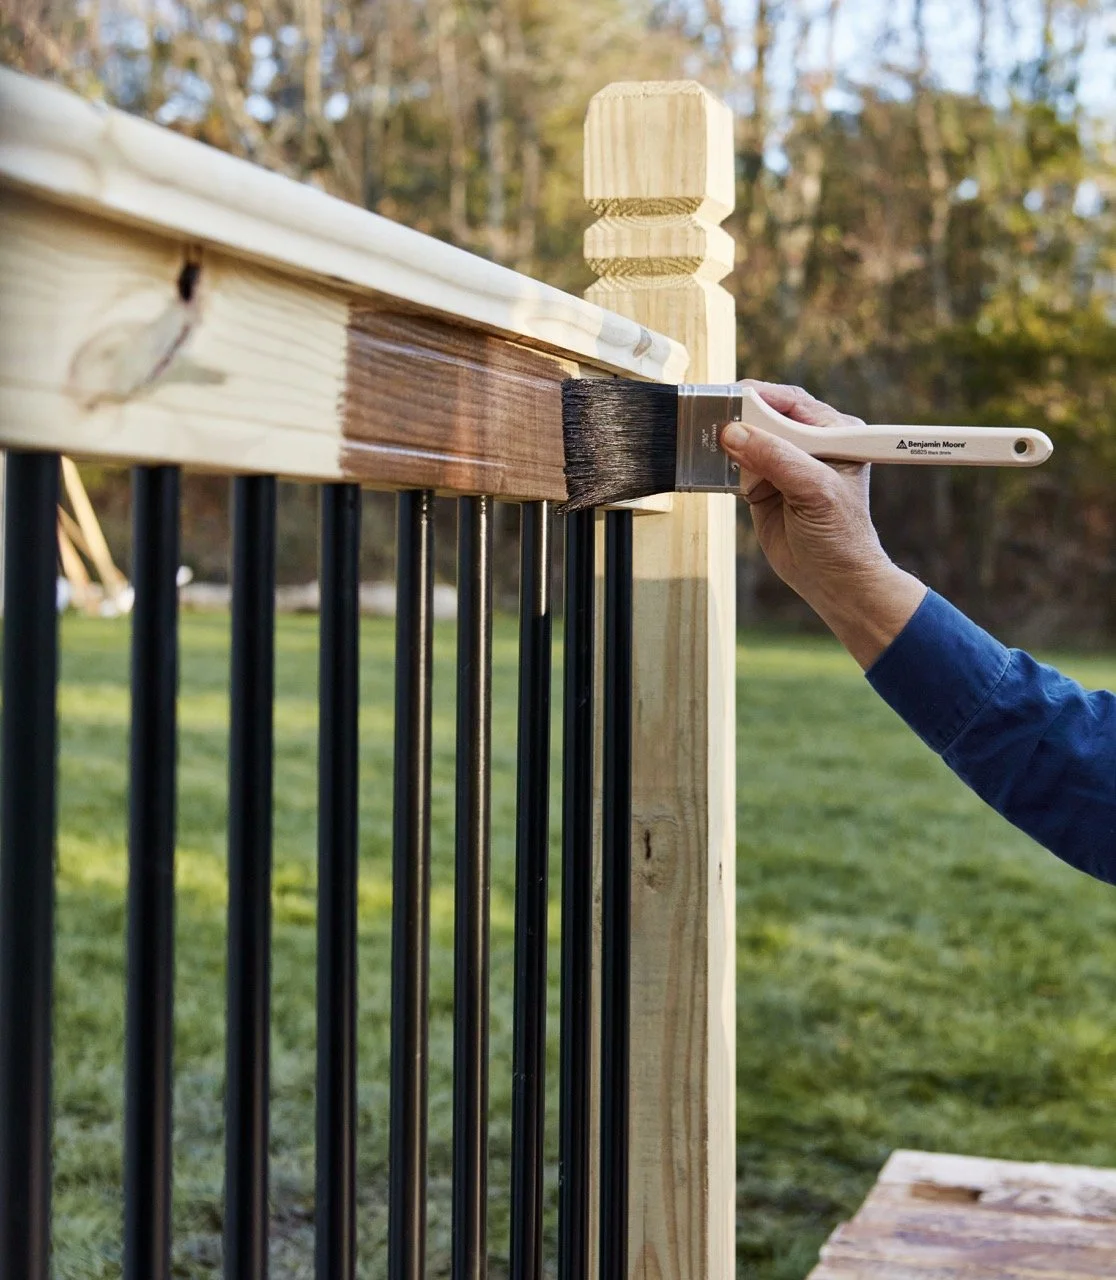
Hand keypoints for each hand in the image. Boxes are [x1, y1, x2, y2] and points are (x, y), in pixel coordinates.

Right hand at [721, 379, 926, 667]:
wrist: (833, 581)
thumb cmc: (841, 536)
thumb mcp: (813, 490)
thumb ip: (775, 458)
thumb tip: (734, 434)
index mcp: (833, 433)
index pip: (791, 402)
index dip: (761, 399)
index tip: (731, 402)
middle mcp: (807, 444)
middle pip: (764, 416)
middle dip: (741, 421)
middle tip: (715, 426)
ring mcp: (783, 465)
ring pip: (746, 440)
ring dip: (730, 445)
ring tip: (714, 447)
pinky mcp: (763, 485)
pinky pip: (736, 466)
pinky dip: (724, 466)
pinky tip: (719, 469)